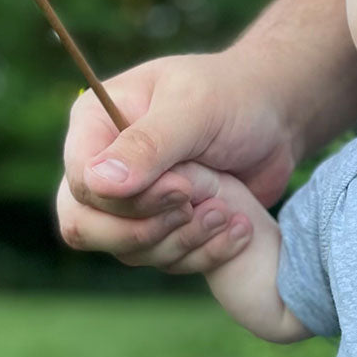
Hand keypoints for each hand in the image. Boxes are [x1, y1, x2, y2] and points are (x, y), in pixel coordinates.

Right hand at [56, 51, 292, 272]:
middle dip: (144, 228)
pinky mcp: (159, 226)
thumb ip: (146, 145)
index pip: (81, 183)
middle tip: (194, 204)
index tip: (182, 187)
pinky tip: (234, 228)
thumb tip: (96, 183)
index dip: (124, 198)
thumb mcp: (194, 109)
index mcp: (95, 123)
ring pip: (125, 250)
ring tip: (224, 212)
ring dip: (178, 240)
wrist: (276, 119)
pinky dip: (199, 252)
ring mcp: (129, 201)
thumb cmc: (233, 97)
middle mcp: (102, 165)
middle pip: (85, 226)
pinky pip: (161, 260)